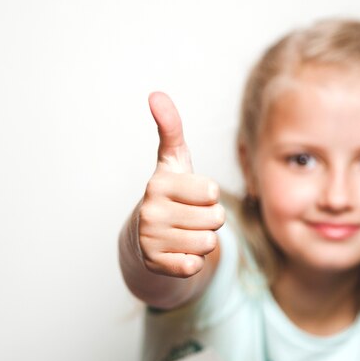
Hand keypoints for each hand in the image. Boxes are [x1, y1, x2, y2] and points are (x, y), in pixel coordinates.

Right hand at [138, 92, 224, 277]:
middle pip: (215, 219)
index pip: (212, 192)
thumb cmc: (169, 194)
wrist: (144, 237)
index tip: (193, 194)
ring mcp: (151, 240)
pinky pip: (193, 266)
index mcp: (158, 184)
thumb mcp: (172, 161)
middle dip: (210, 219)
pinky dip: (192, 261)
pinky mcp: (155, 265)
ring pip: (207, 243)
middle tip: (190, 216)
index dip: (210, 195)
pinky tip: (178, 251)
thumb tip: (156, 94)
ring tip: (185, 233)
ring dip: (203, 240)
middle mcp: (150, 211)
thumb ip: (170, 128)